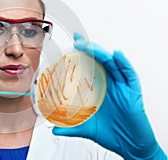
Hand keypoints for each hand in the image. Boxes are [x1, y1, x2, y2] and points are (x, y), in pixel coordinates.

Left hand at [52, 33, 166, 158]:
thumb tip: (53, 129)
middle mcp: (110, 84)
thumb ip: (70, 127)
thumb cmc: (112, 133)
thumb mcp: (87, 128)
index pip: (90, 66)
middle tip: (77, 41)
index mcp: (100, 88)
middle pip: (100, 60)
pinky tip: (116, 55)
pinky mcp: (133, 91)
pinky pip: (129, 74)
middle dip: (89, 48)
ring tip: (89, 47)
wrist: (130, 145)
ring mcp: (122, 86)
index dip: (83, 53)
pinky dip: (123, 63)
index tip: (72, 43)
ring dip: (100, 53)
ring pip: (112, 63)